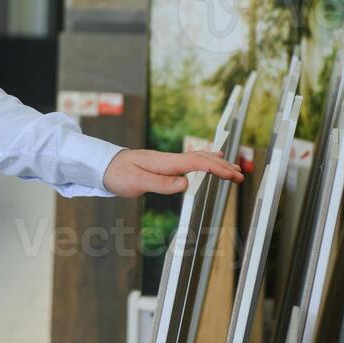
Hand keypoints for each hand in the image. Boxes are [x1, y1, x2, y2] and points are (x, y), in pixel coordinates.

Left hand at [103, 148, 243, 197]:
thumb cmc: (117, 174)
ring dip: (216, 163)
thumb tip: (185, 184)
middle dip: (222, 166)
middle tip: (240, 176)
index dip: (216, 168)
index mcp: (165, 162)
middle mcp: (168, 159)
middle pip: (201, 158)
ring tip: (233, 169)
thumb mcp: (136, 182)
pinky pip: (189, 161)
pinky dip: (205, 161)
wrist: (102, 166)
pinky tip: (210, 160)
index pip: (196, 162)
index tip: (231, 175)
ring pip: (197, 158)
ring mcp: (166, 161)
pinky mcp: (163, 165)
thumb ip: (160, 184)